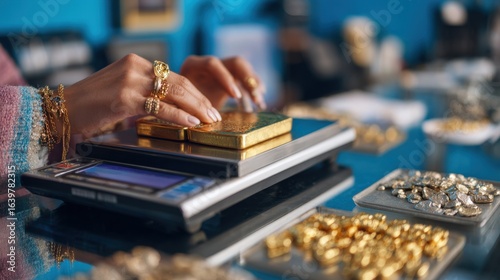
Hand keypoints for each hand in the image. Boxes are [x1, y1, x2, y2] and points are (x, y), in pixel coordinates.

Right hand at [63, 54, 221, 136]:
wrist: (62, 110)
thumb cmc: (91, 105)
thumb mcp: (123, 92)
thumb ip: (145, 93)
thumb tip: (170, 106)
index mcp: (136, 63)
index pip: (174, 76)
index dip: (194, 92)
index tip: (207, 104)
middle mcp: (135, 67)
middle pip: (178, 82)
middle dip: (200, 100)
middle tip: (215, 114)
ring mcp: (130, 81)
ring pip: (173, 92)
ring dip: (196, 107)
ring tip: (209, 119)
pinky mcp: (125, 98)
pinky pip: (160, 107)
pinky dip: (178, 116)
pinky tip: (191, 122)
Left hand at [180, 56, 265, 109]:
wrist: (180, 104)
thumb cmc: (177, 106)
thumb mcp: (181, 105)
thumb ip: (190, 106)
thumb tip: (207, 116)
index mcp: (193, 65)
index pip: (213, 64)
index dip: (225, 78)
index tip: (235, 95)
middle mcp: (209, 63)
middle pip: (236, 62)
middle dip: (248, 79)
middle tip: (255, 97)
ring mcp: (221, 69)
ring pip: (244, 70)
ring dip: (254, 84)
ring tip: (259, 102)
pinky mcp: (230, 78)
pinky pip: (246, 81)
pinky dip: (253, 91)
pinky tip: (259, 103)